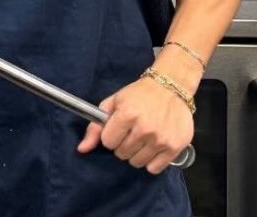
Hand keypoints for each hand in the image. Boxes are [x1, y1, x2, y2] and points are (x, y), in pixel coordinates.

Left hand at [76, 77, 193, 173]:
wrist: (170, 88)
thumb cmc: (138, 95)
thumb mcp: (113, 103)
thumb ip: (95, 127)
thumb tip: (81, 149)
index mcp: (126, 115)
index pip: (107, 142)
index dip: (111, 136)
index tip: (118, 129)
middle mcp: (144, 129)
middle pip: (121, 153)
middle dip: (123, 144)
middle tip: (132, 132)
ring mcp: (160, 139)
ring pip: (136, 162)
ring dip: (136, 153)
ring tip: (143, 139)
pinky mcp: (175, 147)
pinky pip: (154, 168)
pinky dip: (151, 161)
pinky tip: (153, 147)